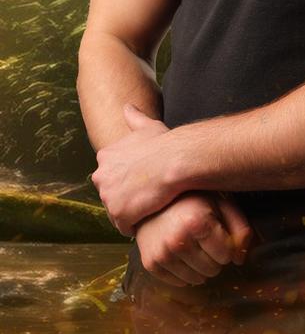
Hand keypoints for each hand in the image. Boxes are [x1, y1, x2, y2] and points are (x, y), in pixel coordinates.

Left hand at [91, 103, 181, 234]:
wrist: (175, 161)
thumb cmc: (166, 144)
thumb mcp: (148, 126)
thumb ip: (134, 118)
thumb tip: (128, 106)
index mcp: (105, 157)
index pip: (110, 176)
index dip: (127, 181)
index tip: (142, 181)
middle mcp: (101, 176)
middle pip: (110, 195)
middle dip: (125, 198)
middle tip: (147, 196)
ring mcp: (108, 196)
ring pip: (117, 213)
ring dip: (131, 212)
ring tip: (150, 207)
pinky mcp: (119, 214)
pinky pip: (125, 227)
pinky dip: (137, 225)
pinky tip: (150, 217)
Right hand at [135, 190, 255, 287]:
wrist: (152, 200)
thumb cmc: (193, 201)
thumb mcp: (222, 204)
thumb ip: (240, 228)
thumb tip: (240, 259)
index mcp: (197, 222)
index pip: (226, 255)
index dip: (226, 245)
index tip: (217, 233)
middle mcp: (177, 240)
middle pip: (213, 270)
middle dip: (213, 257)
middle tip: (203, 239)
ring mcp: (162, 253)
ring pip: (197, 280)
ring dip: (199, 267)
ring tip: (192, 245)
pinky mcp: (150, 263)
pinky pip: (179, 283)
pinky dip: (184, 272)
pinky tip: (180, 253)